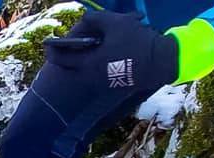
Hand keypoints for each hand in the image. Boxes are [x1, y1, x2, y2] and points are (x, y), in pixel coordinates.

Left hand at [45, 11, 178, 90]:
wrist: (164, 62)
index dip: (52, 48)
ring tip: (106, 33)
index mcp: (88, 65)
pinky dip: (102, 55)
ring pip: (89, 63)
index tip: (49, 41)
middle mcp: (92, 78)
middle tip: (78, 35)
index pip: (59, 59)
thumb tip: (83, 20)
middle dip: (74, 47)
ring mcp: (103, 82)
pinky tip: (115, 42)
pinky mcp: (114, 82)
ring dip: (93, 49)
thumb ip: (93, 19)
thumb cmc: (138, 42)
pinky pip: (100, 68)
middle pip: (73, 62)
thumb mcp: (115, 23)